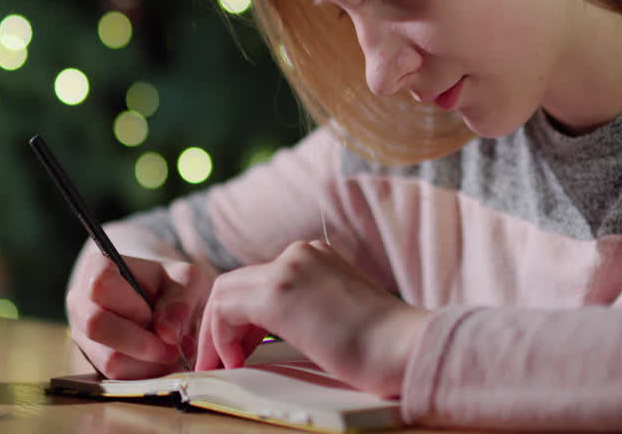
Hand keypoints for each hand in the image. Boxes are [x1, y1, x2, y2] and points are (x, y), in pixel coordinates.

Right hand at [66, 248, 210, 378]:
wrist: (160, 302)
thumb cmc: (170, 285)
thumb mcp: (186, 280)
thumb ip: (181, 301)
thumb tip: (167, 334)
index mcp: (97, 269)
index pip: (100, 285)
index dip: (130, 305)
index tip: (153, 313)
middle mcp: (81, 302)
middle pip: (97, 326)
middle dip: (141, 343)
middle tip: (174, 346)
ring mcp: (83, 335)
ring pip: (108, 360)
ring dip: (148, 363)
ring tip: (174, 352)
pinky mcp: (94, 361)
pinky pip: (117, 378)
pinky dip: (146, 374)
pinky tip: (162, 361)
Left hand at [195, 240, 430, 397]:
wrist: (407, 347)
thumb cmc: (385, 347)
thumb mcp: (339, 315)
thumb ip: (310, 311)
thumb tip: (282, 332)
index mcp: (317, 257)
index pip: (260, 279)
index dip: (242, 319)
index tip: (241, 352)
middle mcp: (299, 254)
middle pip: (237, 282)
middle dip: (222, 325)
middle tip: (222, 361)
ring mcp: (288, 268)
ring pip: (223, 291)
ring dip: (215, 332)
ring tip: (222, 366)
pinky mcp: (277, 292)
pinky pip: (223, 309)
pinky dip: (219, 337)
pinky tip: (234, 362)